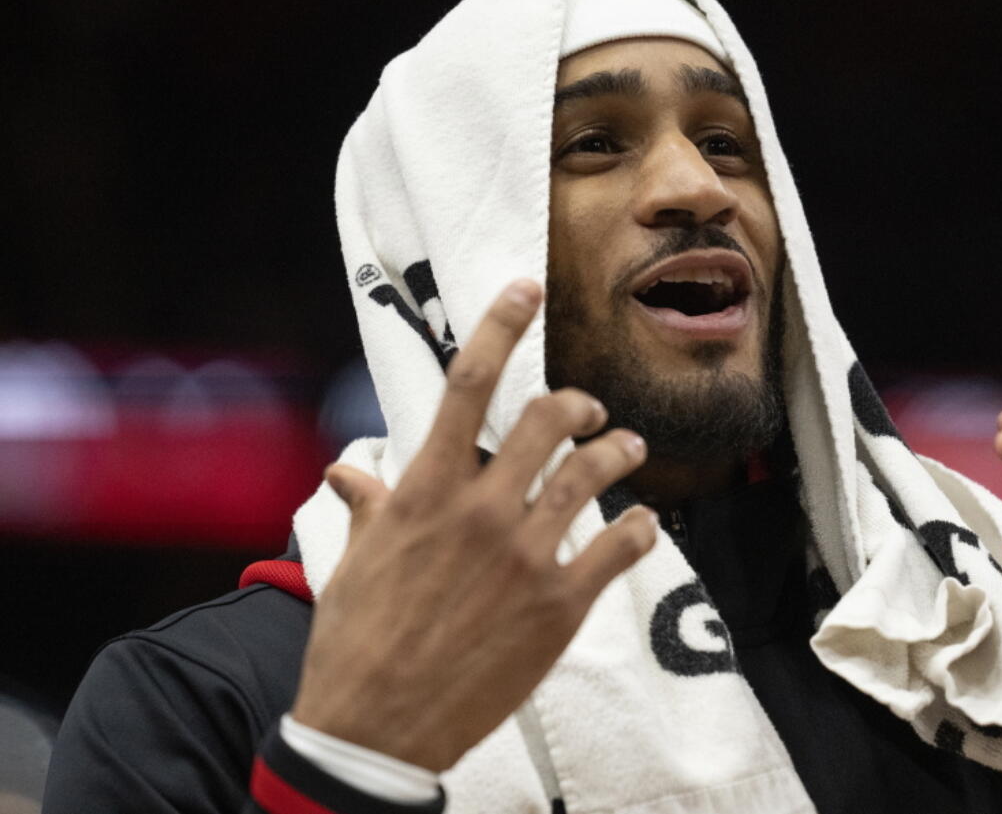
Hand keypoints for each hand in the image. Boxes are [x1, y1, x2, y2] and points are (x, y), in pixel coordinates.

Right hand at [291, 279, 657, 770]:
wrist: (376, 728)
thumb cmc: (355, 640)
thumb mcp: (350, 563)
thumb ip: (364, 507)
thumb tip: (347, 473)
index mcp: (424, 489)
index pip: (469, 383)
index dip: (502, 324)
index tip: (527, 287)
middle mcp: (480, 509)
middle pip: (547, 419)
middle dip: (576, 403)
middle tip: (586, 409)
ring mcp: (524, 555)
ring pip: (592, 473)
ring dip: (618, 450)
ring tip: (628, 446)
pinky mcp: (559, 604)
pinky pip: (619, 547)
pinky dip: (639, 527)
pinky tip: (641, 523)